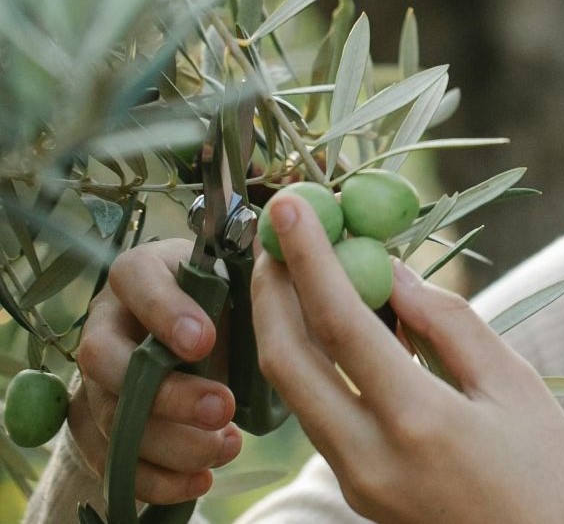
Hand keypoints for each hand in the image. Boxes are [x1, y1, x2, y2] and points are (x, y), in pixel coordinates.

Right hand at [68, 239, 243, 503]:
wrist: (209, 342)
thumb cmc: (232, 299)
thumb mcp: (248, 279)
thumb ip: (263, 273)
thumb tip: (293, 258)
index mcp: (142, 273)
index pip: (136, 279)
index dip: (164, 311)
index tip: (206, 341)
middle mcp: (108, 322)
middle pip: (107, 359)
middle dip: (166, 392)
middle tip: (223, 408)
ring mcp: (96, 376)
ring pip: (110, 414)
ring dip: (168, 441)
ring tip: (226, 446)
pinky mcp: (99, 424)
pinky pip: (110, 459)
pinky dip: (155, 477)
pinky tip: (200, 479)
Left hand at [250, 192, 563, 523]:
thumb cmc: (556, 478)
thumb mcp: (517, 386)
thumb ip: (451, 324)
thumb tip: (391, 273)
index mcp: (417, 421)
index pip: (340, 323)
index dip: (310, 257)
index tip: (291, 205)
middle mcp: (369, 457)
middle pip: (288, 362)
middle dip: (272, 290)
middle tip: (278, 235)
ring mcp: (358, 483)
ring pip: (296, 393)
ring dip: (286, 325)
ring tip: (301, 269)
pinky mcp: (360, 494)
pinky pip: (322, 416)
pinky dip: (317, 363)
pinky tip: (338, 329)